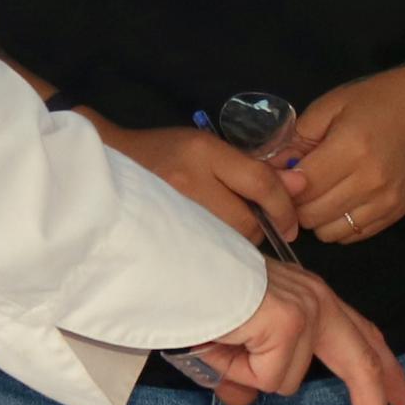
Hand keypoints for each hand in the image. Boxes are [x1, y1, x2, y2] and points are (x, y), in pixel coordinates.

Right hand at [108, 124, 299, 246]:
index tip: (290, 223)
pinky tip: (208, 247)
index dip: (283, 207)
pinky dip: (216, 255)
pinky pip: (205, 255)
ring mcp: (171, 211)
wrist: (103, 165)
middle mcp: (187, 180)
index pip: (260, 182)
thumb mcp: (207, 149)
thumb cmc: (161, 154)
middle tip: (249, 225)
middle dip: (257, 228)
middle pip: (247, 220)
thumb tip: (301, 185)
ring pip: (227, 243)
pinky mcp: (160, 235)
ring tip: (222, 233)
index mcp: (202, 151)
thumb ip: (253, 168)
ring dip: (236, 243)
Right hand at [194, 258, 404, 404]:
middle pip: (363, 364)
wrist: (168, 264)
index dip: (386, 372)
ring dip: (246, 373)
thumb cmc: (192, 293)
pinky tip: (219, 340)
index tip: (404, 401)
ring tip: (216, 343)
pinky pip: (268, 377)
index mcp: (310, 296)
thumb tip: (246, 399)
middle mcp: (317, 298)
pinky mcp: (290, 324)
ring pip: (287, 380)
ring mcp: (307, 311)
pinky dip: (236, 368)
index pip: (362, 337)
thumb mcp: (230, 340)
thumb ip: (247, 371)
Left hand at [286, 66, 404, 245]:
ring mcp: (386, 201)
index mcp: (350, 148)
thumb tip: (272, 167)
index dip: (283, 185)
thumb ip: (299, 138)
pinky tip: (340, 202)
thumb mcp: (332, 105)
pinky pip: (353, 236)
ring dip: (316, 218)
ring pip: (329, 232)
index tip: (281, 174)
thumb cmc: (378, 99)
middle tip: (299, 184)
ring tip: (320, 194)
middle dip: (296, 203)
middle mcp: (369, 181)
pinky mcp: (396, 213)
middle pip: (312, 215)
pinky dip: (338, 225)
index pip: (301, 188)